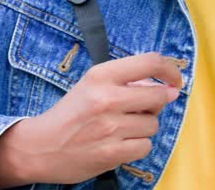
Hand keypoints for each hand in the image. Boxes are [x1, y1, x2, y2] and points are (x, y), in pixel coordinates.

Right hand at [0, 52, 182, 187]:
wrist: (40, 147)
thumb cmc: (70, 115)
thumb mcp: (92, 86)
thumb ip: (127, 82)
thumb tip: (168, 88)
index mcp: (101, 75)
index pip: (149, 62)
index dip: (170, 70)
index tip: (175, 79)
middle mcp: (107, 98)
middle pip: (158, 96)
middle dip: (157, 103)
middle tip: (143, 108)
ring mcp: (110, 127)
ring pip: (153, 125)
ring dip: (144, 127)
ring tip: (122, 128)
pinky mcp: (111, 153)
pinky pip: (145, 146)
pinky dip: (137, 146)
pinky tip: (120, 143)